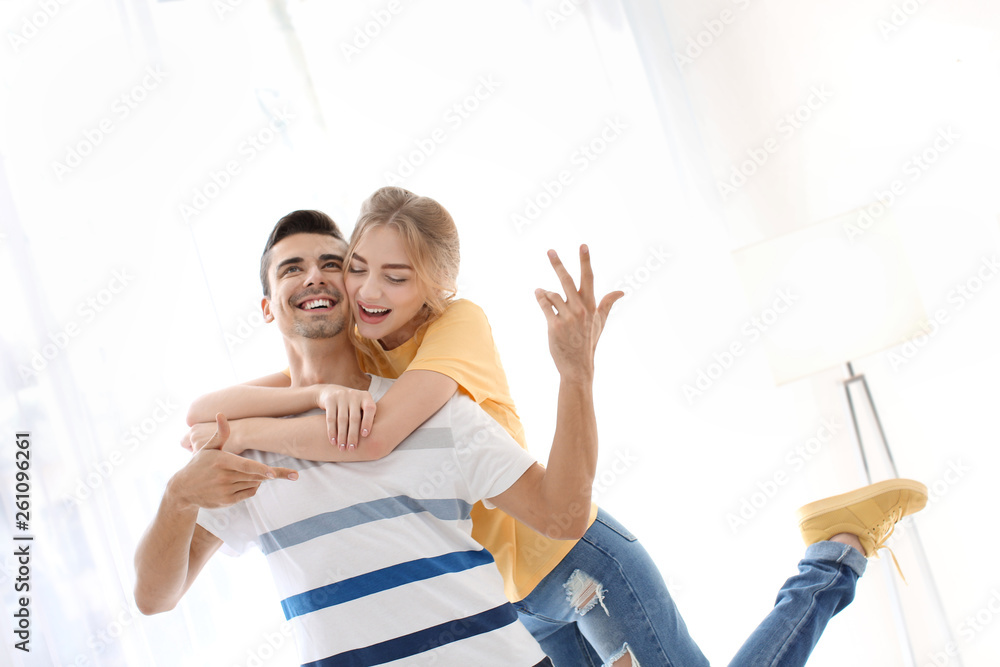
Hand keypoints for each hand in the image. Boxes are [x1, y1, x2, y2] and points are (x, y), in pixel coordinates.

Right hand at [168, 414, 297, 509]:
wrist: (182, 490)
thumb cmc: (198, 464)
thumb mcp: (208, 447)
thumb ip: (220, 433)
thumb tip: (221, 414)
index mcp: (221, 461)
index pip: (247, 466)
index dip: (261, 470)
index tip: (274, 473)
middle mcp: (224, 477)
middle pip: (255, 475)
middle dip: (265, 472)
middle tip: (287, 473)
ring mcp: (225, 491)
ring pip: (254, 484)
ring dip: (256, 479)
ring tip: (241, 474)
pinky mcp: (227, 502)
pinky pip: (249, 494)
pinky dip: (251, 488)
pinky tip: (240, 483)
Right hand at [317, 385, 376, 449]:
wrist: (331, 392)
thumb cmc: (352, 405)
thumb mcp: (361, 406)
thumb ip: (368, 417)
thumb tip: (377, 437)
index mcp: (366, 397)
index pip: (370, 409)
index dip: (368, 422)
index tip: (365, 435)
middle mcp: (354, 395)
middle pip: (355, 418)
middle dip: (353, 435)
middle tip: (352, 449)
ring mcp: (341, 396)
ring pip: (342, 420)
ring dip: (342, 436)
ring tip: (342, 448)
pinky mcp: (330, 400)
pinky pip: (331, 418)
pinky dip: (331, 431)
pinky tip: (333, 441)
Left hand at [535, 245, 622, 381]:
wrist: (578, 366)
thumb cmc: (588, 342)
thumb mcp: (600, 322)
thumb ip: (608, 304)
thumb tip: (621, 291)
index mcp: (591, 305)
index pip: (589, 278)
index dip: (585, 261)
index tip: (583, 245)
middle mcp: (581, 309)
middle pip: (566, 280)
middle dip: (557, 264)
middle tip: (550, 250)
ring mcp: (567, 317)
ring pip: (551, 294)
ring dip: (545, 292)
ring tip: (543, 294)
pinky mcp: (554, 326)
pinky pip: (544, 305)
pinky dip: (540, 298)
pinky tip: (538, 294)